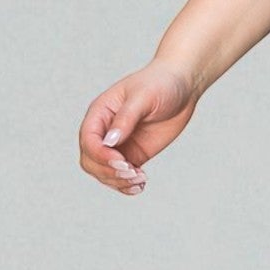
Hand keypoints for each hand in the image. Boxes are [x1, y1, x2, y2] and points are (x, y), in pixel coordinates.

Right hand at [77, 60, 198, 195]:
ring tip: (140, 179)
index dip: (100, 155)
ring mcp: (118, 145)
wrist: (182, 87)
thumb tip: (110, 142)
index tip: (121, 161)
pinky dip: (127, 185)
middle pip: (91, 161)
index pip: (88, 140)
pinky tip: (140, 185)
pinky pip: (122, 176)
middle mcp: (105, 131)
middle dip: (108, 172)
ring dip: (118, 182)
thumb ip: (125, 119)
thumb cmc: (160, 83)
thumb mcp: (143, 97)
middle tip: (133, 173)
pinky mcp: (133, 154)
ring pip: (104, 172)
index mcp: (100, 113)